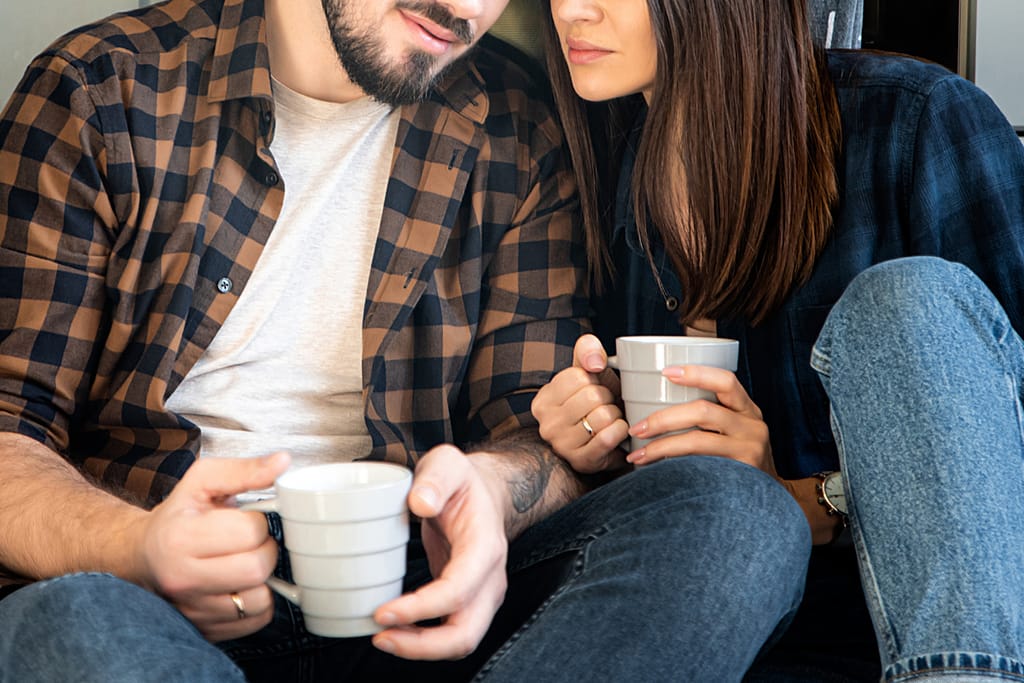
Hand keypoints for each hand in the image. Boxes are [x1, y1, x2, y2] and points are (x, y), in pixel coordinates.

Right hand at [136, 452, 290, 641]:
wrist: (143, 557)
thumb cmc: (178, 516)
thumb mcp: (202, 481)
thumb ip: (244, 470)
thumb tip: (283, 462)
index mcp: (181, 537)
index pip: (249, 532)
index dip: (258, 522)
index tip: (246, 520)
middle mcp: (182, 579)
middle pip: (257, 569)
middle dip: (265, 550)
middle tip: (251, 543)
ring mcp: (192, 609)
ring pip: (259, 600)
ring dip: (263, 579)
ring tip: (245, 562)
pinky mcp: (205, 630)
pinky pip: (256, 620)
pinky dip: (258, 602)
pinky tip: (242, 584)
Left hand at [371, 445, 507, 659]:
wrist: (483, 492)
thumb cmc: (462, 481)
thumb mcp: (448, 463)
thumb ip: (436, 477)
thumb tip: (420, 501)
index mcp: (484, 547)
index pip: (458, 591)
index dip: (421, 609)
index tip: (383, 611)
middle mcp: (489, 578)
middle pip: (465, 634)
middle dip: (422, 646)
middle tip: (380, 636)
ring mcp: (481, 594)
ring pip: (459, 641)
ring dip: (420, 648)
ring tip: (382, 637)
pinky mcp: (466, 602)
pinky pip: (448, 633)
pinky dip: (421, 640)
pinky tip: (393, 629)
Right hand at [531, 334, 629, 472]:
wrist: (607, 440)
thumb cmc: (594, 402)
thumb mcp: (587, 371)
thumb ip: (587, 350)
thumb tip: (595, 363)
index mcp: (543, 400)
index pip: (577, 375)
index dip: (594, 379)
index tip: (592, 389)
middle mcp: (546, 425)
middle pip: (592, 396)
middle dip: (607, 398)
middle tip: (604, 406)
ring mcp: (562, 446)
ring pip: (603, 416)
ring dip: (615, 416)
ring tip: (608, 420)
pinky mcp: (581, 461)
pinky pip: (608, 437)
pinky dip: (620, 430)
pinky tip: (617, 431)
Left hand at [626, 365, 777, 477]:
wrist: (769, 499)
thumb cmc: (740, 457)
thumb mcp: (735, 430)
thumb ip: (711, 415)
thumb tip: (656, 400)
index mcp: (747, 409)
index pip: (726, 381)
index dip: (696, 373)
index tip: (665, 372)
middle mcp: (752, 427)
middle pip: (703, 411)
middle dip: (664, 418)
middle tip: (637, 428)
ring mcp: (749, 451)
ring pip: (698, 441)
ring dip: (662, 446)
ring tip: (638, 455)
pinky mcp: (741, 476)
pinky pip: (701, 468)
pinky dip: (674, 467)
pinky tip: (656, 471)